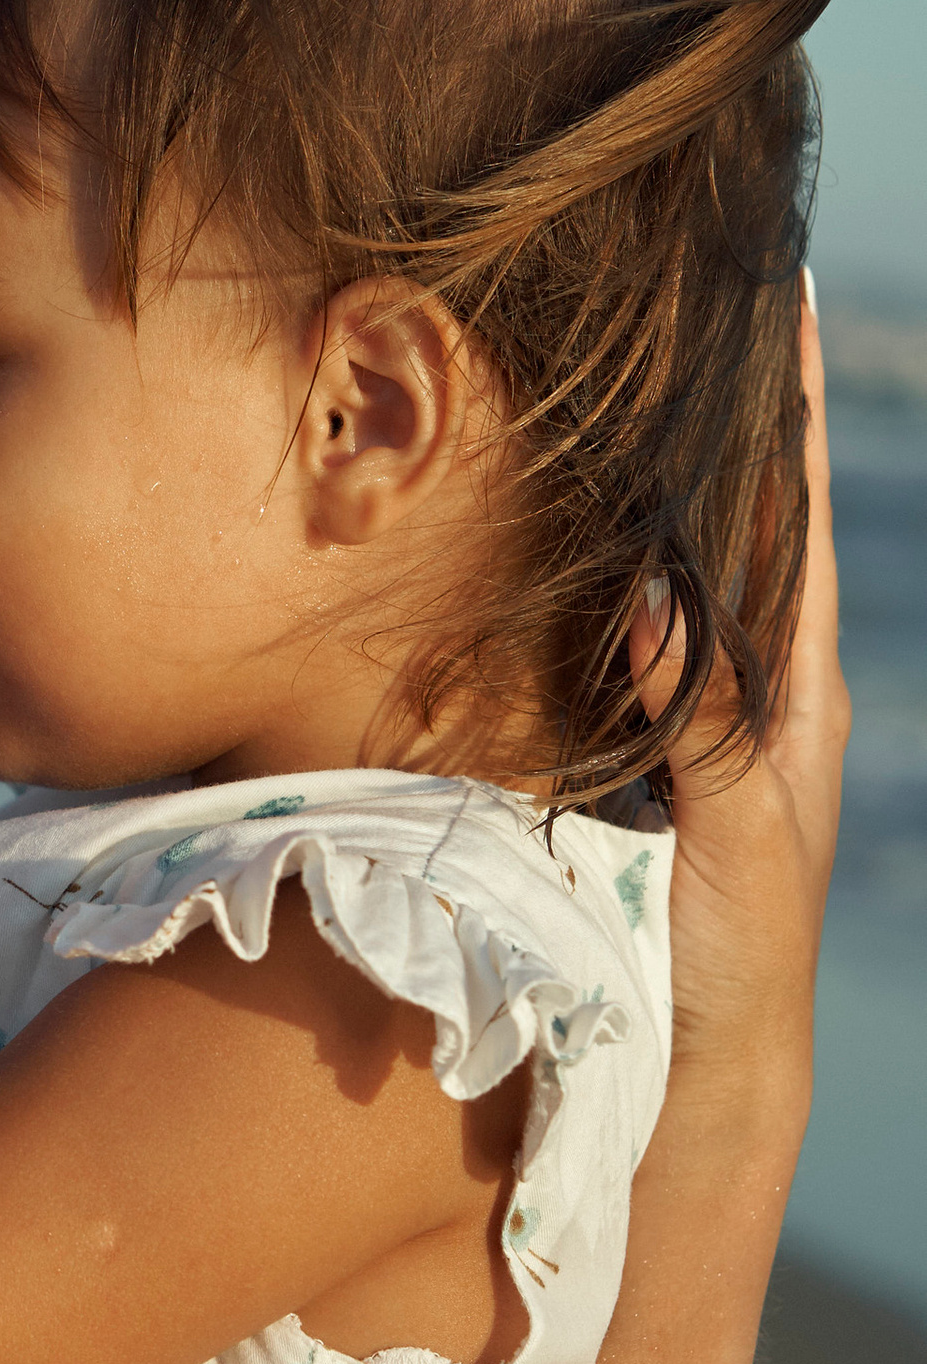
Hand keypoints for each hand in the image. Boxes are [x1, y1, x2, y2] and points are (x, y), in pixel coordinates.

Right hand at [635, 284, 847, 1123]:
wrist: (709, 1072)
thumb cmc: (738, 965)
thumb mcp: (735, 842)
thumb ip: (704, 726)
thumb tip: (658, 600)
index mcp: (796, 694)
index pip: (787, 515)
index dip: (786, 404)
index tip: (776, 291)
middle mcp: (752, 690)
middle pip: (738, 520)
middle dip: (721, 414)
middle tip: (689, 300)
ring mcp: (696, 722)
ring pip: (679, 571)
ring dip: (658, 480)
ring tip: (625, 379)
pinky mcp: (641, 759)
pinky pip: (625, 637)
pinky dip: (605, 567)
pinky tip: (567, 530)